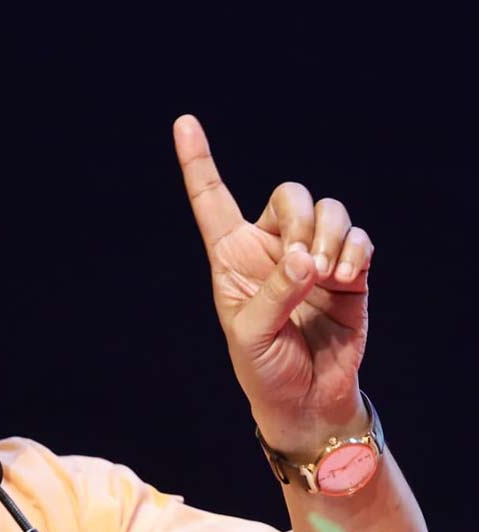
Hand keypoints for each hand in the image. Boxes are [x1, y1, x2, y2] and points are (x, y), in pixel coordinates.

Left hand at [173, 115, 373, 453]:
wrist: (307, 398)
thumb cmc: (264, 366)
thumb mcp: (251, 333)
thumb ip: (274, 292)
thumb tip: (307, 257)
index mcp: (231, 256)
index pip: (211, 200)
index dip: (197, 162)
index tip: (183, 122)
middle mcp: (272, 248)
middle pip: (290, 193)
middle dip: (301, 221)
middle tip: (306, 265)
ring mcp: (313, 256)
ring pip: (329, 209)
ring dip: (331, 238)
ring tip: (327, 278)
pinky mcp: (350, 271)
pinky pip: (359, 237)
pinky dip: (356, 250)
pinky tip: (346, 276)